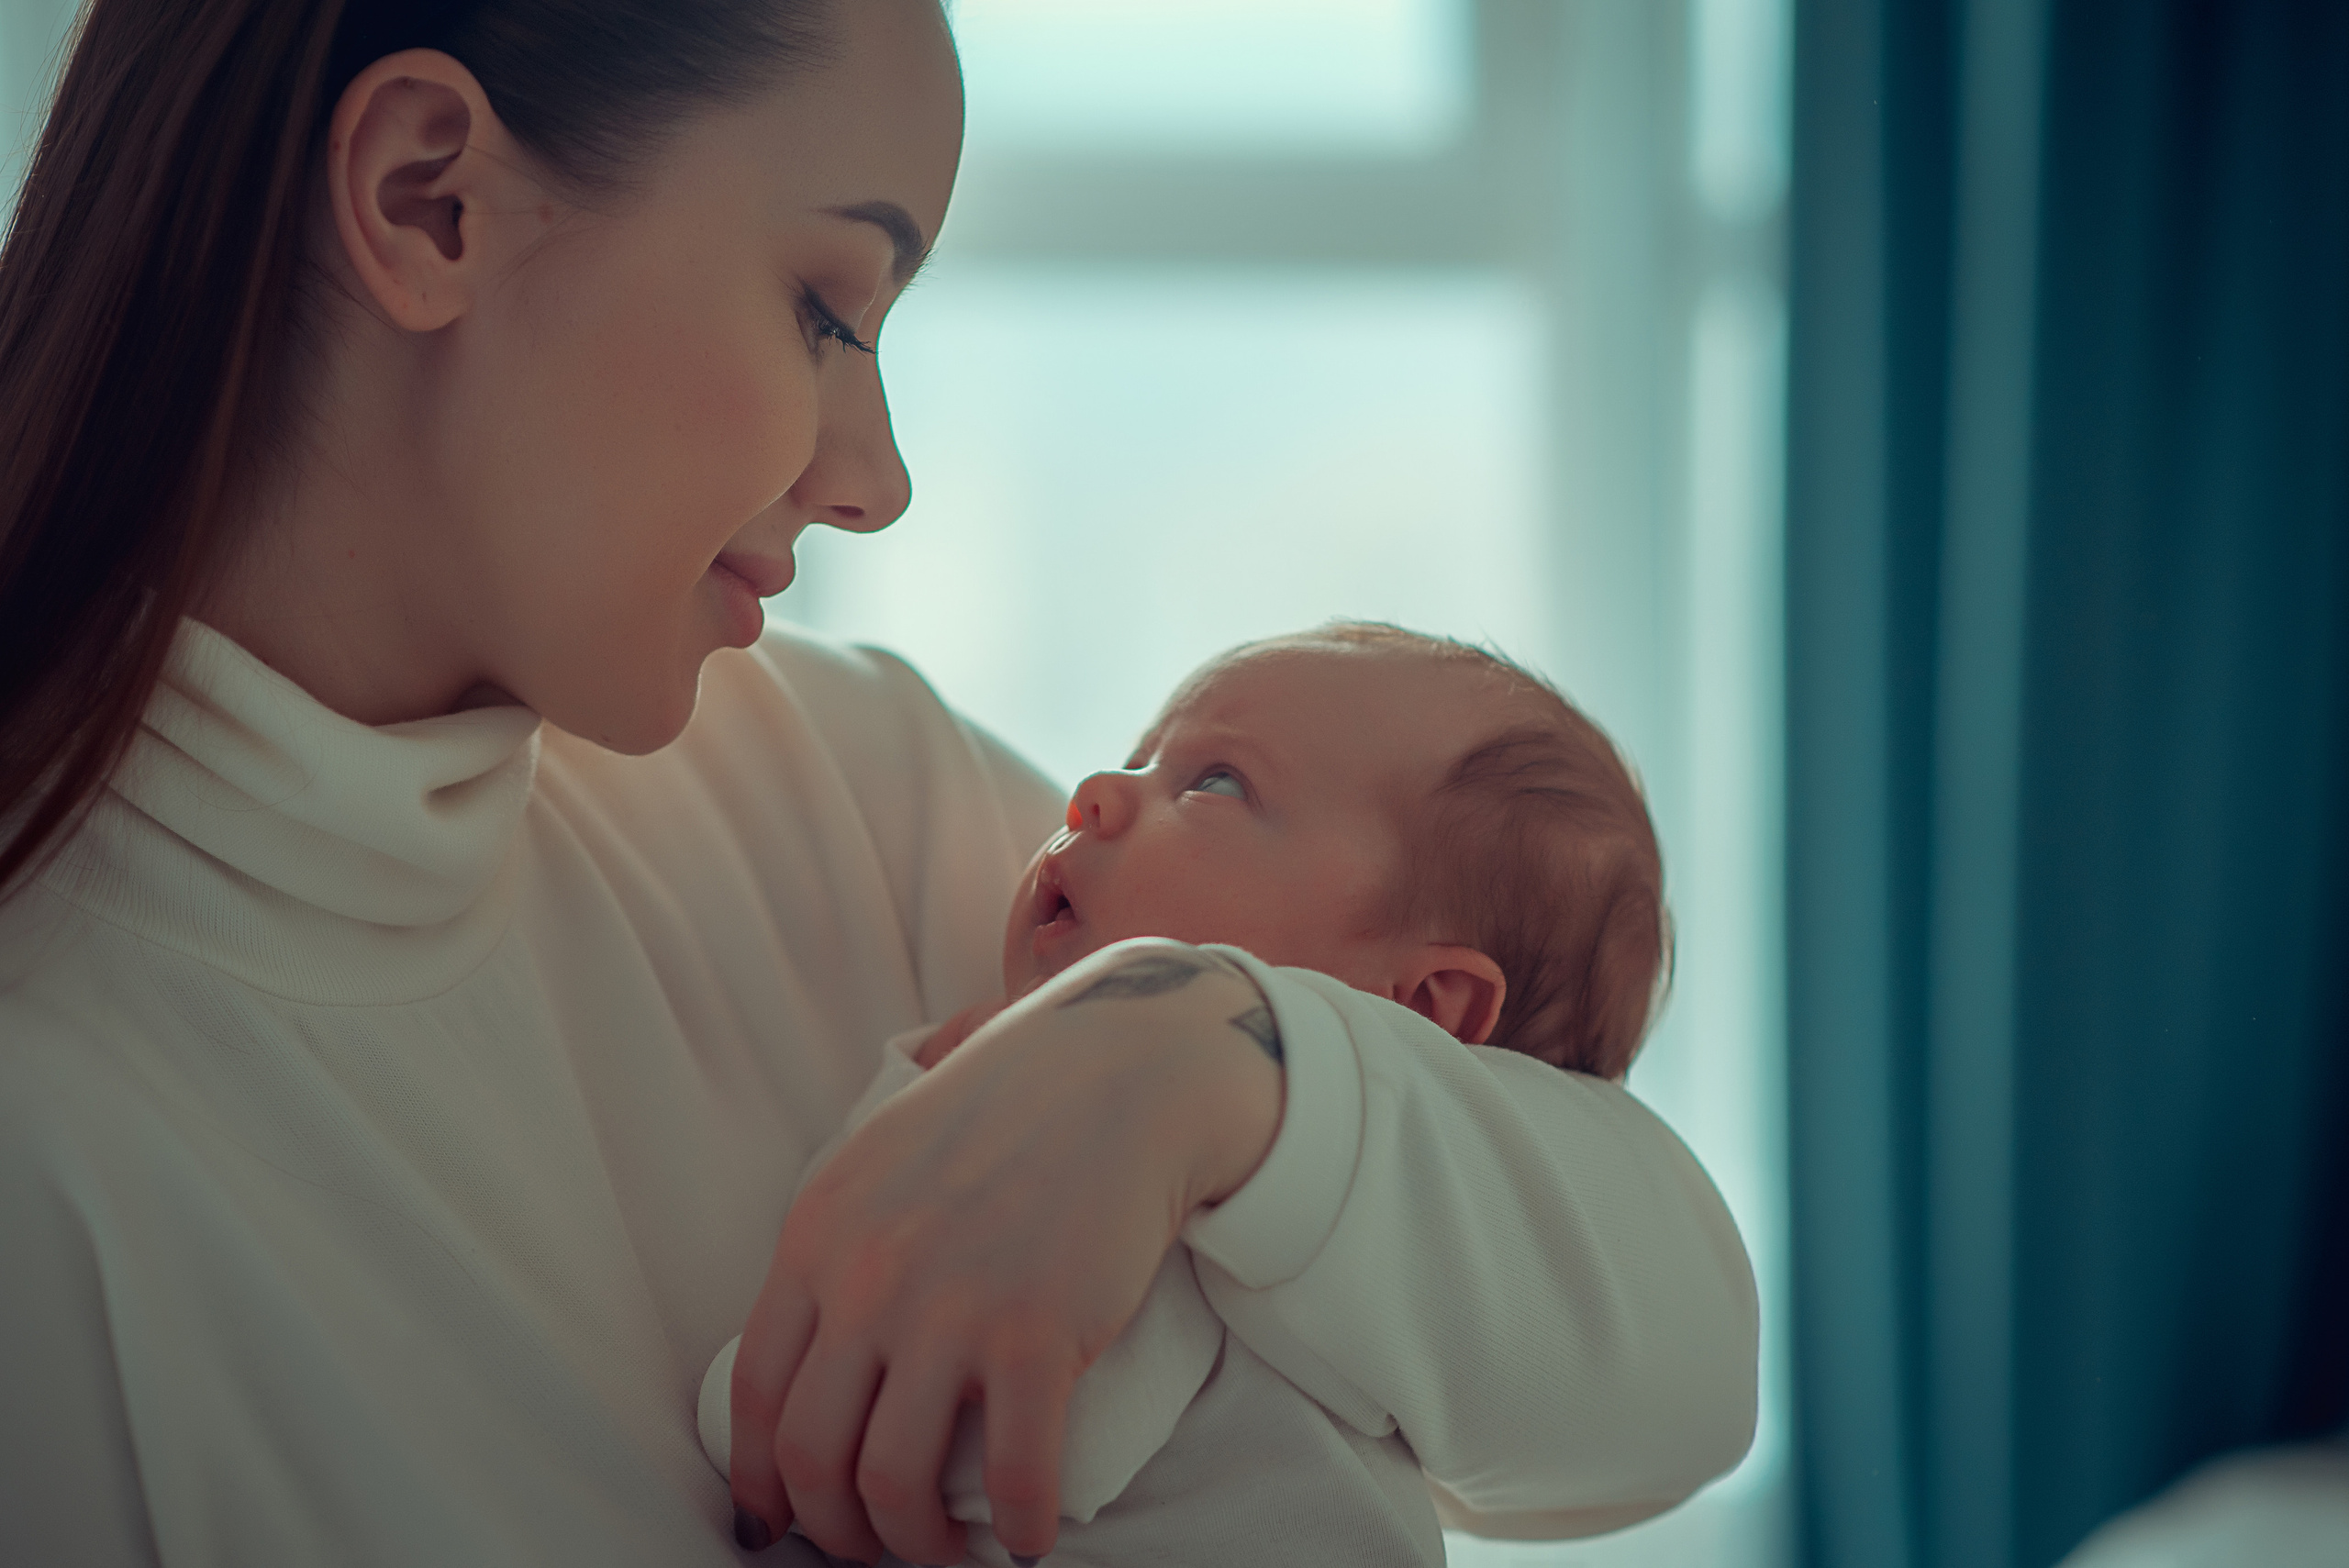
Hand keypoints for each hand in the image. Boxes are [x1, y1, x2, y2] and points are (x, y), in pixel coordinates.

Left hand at [727, 940, 1284, 1565]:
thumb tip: (814, 1353)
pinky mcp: (1037, 1333)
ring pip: (895, 1482)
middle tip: (871, 1546)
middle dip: (836, 1529)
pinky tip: (1028, 1539)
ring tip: (946, 1553)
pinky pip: (1013, 1474)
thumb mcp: (881, 1157)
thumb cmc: (1007, 1111)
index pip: (757, 1393)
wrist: (1121, 1072)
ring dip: (916, 1544)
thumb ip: (838, 1244)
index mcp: (817, 1234)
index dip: (761, 1478)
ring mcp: (950, 1307)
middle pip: (815, 1456)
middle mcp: (867, 1277)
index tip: (778, 1519)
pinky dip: (1017, 1530)